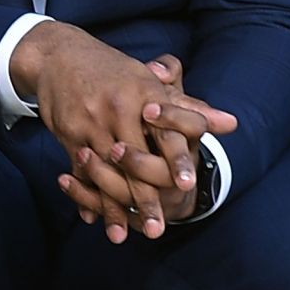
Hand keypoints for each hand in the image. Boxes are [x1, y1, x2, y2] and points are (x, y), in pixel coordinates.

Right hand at [59, 54, 231, 231]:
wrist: (58, 55)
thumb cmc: (113, 71)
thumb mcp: (149, 82)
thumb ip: (188, 108)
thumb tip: (231, 124)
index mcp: (144, 94)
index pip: (167, 131)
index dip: (176, 159)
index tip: (186, 184)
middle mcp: (117, 109)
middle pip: (134, 162)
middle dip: (145, 198)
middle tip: (157, 229)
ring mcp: (90, 122)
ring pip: (106, 172)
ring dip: (113, 206)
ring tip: (122, 235)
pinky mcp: (68, 132)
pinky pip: (80, 169)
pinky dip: (86, 194)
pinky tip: (93, 218)